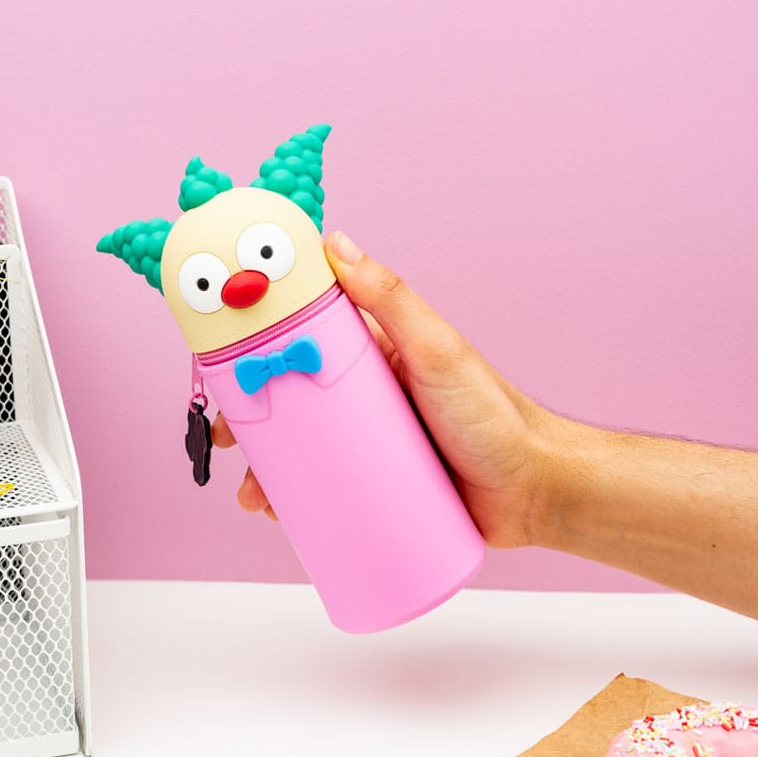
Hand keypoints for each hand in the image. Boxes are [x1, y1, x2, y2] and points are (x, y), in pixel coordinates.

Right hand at [211, 231, 555, 546]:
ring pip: (300, 448)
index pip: (303, 336)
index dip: (259, 344)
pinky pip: (323, 488)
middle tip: (230, 437)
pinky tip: (277, 513)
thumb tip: (337, 243)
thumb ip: (390, 298)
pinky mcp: (374, 483)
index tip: (224, 356)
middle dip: (252, 417)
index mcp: (372, 353)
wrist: (532, 491)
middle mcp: (363, 394)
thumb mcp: (436, 349)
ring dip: (267, 466)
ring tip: (254, 491)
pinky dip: (294, 499)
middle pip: (291, 398)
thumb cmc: (493, 414)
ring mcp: (366, 441)